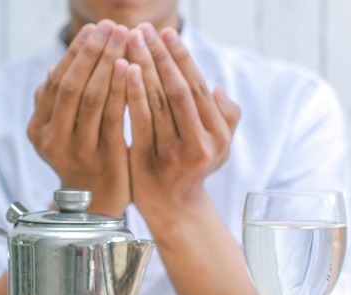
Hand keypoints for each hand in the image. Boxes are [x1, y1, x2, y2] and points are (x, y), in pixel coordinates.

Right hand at [27, 20, 131, 217]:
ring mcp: (79, 151)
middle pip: (72, 86)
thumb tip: (54, 68)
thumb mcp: (63, 134)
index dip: (75, 53)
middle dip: (92, 52)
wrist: (99, 206)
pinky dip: (121, 90)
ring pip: (91, 99)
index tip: (94, 29)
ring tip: (124, 39)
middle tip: (111, 27)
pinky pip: (113, 118)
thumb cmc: (86, 161)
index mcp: (39, 129)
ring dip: (108, 64)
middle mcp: (53, 140)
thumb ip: (58, 106)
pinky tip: (131, 69)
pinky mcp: (105, 159)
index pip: (56, 82)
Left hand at [125, 23, 240, 224]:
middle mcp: (200, 145)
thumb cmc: (194, 168)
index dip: (182, 58)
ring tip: (130, 42)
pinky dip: (132, 92)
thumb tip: (218, 89)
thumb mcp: (220, 146)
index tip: (168, 33)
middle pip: (178, 90)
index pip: (199, 88)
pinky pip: (140, 120)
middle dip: (160, 56)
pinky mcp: (149, 162)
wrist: (174, 208)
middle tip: (143, 30)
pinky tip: (123, 70)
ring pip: (158, 101)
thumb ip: (226, 117)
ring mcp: (174, 154)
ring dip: (143, 67)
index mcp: (218, 135)